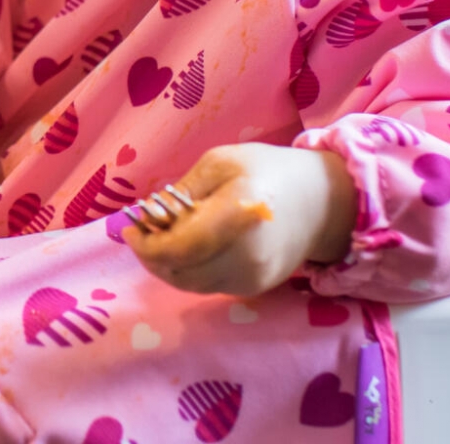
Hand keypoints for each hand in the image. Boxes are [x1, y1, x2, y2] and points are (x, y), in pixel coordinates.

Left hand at [122, 143, 356, 296]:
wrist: (320, 201)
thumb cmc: (265, 171)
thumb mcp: (219, 163)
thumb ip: (183, 192)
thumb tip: (150, 216)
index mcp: (237, 213)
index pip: (180, 248)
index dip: (146, 244)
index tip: (129, 228)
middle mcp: (247, 254)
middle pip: (180, 272)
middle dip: (151, 255)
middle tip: (139, 233)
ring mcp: (253, 276)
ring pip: (191, 283)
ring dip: (166, 265)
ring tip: (158, 238)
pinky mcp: (255, 287)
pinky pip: (208, 284)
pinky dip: (187, 270)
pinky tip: (183, 247)